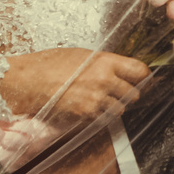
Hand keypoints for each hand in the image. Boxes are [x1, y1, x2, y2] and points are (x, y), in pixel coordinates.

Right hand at [3, 49, 149, 127]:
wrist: (29, 79)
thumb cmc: (51, 63)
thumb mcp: (83, 55)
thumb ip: (105, 63)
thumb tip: (121, 70)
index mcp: (106, 61)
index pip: (140, 71)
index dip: (144, 77)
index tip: (144, 80)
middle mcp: (105, 80)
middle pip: (134, 93)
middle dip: (128, 94)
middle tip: (117, 91)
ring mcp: (96, 99)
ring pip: (120, 109)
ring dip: (114, 107)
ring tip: (99, 99)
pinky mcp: (86, 113)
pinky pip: (103, 118)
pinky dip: (99, 115)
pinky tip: (87, 106)